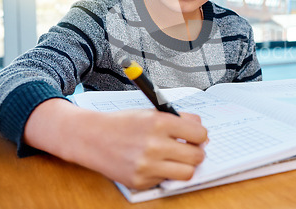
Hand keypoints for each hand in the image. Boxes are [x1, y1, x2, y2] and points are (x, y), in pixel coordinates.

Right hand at [24, 100, 207, 189]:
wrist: (92, 138)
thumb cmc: (124, 123)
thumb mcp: (152, 112)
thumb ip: (180, 120)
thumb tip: (203, 135)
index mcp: (160, 122)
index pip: (199, 134)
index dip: (200, 136)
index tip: (196, 137)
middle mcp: (154, 145)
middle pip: (197, 156)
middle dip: (196, 152)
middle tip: (189, 149)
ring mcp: (147, 166)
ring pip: (187, 173)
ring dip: (185, 166)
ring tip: (176, 158)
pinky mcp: (140, 181)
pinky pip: (166, 181)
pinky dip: (164, 173)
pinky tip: (153, 163)